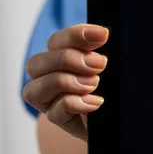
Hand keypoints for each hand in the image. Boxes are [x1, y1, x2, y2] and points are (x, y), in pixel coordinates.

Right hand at [23, 25, 108, 140]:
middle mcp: (46, 77)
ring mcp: (48, 101)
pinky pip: (55, 112)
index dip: (76, 35)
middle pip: (36, 62)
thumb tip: (102, 33)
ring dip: (67, 82)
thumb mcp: (109, 66)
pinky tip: (95, 102)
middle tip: (100, 64)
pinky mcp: (58, 119)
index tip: (103, 35)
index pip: (56, 41)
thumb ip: (99, 52)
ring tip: (94, 84)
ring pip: (35, 89)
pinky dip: (75, 104)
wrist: (117, 117)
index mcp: (57, 56)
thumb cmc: (111, 87)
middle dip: (69, 59)